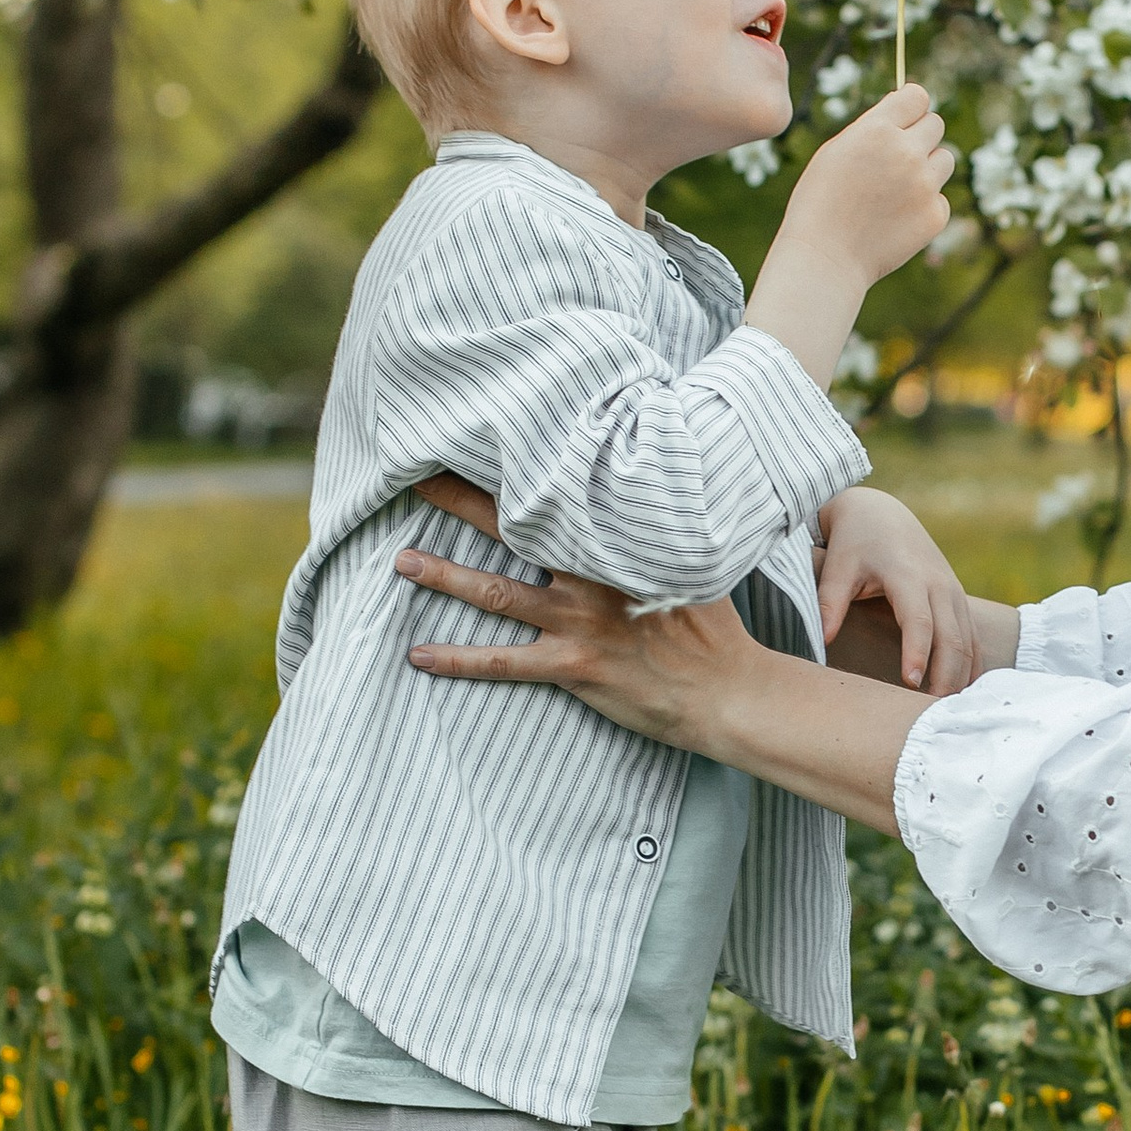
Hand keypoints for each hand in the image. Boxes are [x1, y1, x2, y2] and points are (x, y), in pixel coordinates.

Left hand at [398, 475, 767, 753]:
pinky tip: (418, 654)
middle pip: (514, 530)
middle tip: (418, 478)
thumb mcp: (694, 562)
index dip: (518, 469)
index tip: (483, 440)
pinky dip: (457, 659)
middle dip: (462, 502)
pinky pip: (502, 662)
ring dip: (445, 576)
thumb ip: (660, 530)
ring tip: (402, 562)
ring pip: (496, 593)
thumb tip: (653, 492)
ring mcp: (578, 622)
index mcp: (617, 545)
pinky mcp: (573, 666)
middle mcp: (591, 577)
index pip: (559, 495)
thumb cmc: (713, 628)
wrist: (728, 690)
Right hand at [778, 82, 953, 283]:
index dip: (910, 105)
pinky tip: (896, 217)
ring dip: (927, 167)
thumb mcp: (836, 151)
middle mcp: (907, 152)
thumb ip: (873, 127)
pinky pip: (940, 197)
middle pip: (936, 124)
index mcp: (877, 130)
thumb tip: (903, 106)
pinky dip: (924, 204)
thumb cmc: (821, 202)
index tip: (905, 116)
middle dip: (919, 135)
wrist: (825, 257)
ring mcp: (925, 185)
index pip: (917, 96)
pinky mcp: (936, 215)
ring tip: (896, 188)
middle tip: (898, 157)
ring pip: (945, 159)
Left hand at [815, 487, 977, 694]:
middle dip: (946, 676)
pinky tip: (963, 692)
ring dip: (961, 676)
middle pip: (952, 637)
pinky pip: (972, 637)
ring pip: (968, 641)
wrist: (883, 514)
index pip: (919, 621)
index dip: (917, 653)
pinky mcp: (958, 599)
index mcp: (908, 576)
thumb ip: (830, 602)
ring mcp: (953, 592)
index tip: (910, 682)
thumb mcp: (838, 567)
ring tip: (948, 711)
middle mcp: (938, 585)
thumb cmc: (856, 542)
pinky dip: (970, 665)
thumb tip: (824, 640)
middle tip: (933, 712)